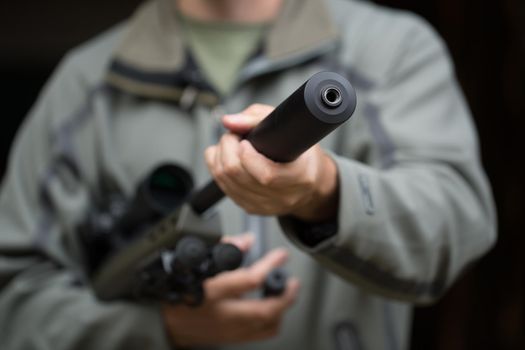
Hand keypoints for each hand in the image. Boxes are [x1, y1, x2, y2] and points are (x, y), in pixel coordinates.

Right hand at [162, 234, 299, 346]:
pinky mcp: (230, 338)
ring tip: (286, 294)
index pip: (249, 280)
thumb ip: (222, 249)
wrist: (160, 322)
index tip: (279, 255)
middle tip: (292, 281)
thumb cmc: (175, 291)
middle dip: (286, 295)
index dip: (270, 264)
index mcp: (212, 292)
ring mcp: (228, 330)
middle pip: (266, 309)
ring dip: (282, 308)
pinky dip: (272, 321)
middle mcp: (222, 314)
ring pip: (268, 324)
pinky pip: (260, 334)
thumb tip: (245, 241)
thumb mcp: (195, 263)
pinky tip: (273, 310)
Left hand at [205, 104, 338, 221]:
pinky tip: (225, 158)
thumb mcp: (287, 127)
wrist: (309, 184)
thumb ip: (256, 118)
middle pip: (237, 174)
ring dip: (218, 157)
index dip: (248, 156)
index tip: (244, 140)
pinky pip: (224, 188)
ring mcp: (265, 206)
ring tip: (229, 144)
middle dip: (227, 147)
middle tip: (233, 136)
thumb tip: (229, 122)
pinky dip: (217, 169)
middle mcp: (283, 196)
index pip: (266, 175)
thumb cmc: (301, 153)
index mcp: (299, 177)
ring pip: (225, 181)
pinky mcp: (251, 209)